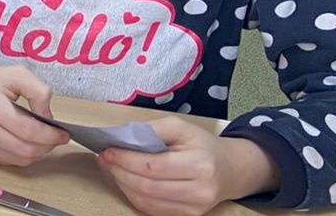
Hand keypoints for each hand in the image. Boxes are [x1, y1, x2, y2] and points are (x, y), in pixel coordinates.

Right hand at [0, 59, 67, 166]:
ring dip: (37, 152)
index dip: (51, 135)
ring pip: (21, 160)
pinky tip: (24, 141)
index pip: (29, 131)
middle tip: (55, 137)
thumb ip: (38, 91)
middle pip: (27, 149)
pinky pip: (10, 161)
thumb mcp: (14, 74)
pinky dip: (23, 155)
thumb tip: (48, 117)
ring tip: (41, 139)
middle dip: (48, 145)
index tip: (63, 132)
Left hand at [99, 118, 276, 215]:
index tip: (107, 150)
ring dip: (123, 184)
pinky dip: (134, 195)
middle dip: (120, 171)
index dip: (125, 159)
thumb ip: (152, 129)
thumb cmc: (202, 145)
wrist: (230, 169)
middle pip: (147, 186)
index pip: (153, 166)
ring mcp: (194, 208)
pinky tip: (127, 181)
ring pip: (146, 201)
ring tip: (113, 168)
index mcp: (200, 164)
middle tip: (105, 158)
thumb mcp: (181, 127)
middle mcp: (200, 190)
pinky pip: (152, 209)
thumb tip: (122, 137)